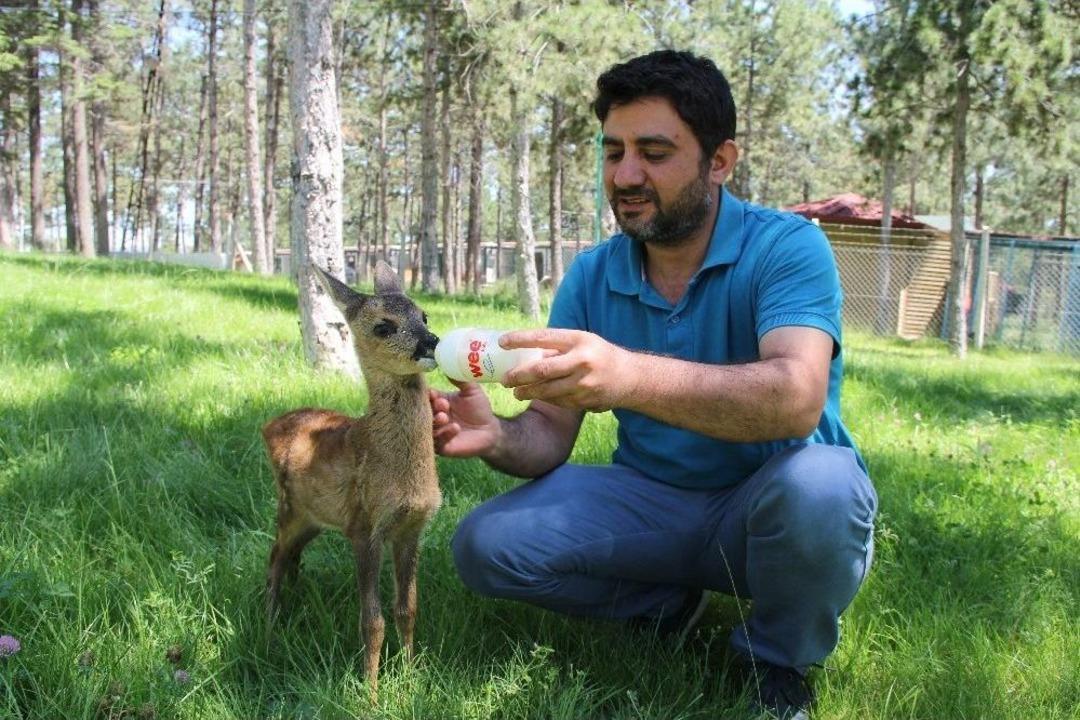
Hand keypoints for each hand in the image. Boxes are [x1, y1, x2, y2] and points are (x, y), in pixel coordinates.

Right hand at [429, 380, 501, 457]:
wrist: (490, 431)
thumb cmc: (480, 409)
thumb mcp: (471, 391)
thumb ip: (460, 379)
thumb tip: (448, 364)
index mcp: (438, 402)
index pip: (426, 397)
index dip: (428, 395)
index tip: (433, 394)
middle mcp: (435, 417)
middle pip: (423, 413)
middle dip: (431, 408)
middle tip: (441, 404)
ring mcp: (437, 432)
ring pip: (428, 428)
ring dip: (436, 422)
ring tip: (445, 417)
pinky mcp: (443, 447)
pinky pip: (438, 443)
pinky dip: (445, 435)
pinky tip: (455, 428)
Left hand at [499, 328, 636, 411]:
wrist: (630, 377)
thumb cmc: (599, 354)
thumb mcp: (582, 342)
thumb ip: (557, 347)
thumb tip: (524, 352)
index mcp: (579, 340)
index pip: (544, 337)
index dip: (521, 340)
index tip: (502, 342)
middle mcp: (582, 361)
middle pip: (542, 370)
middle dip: (519, 376)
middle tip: (504, 379)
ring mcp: (584, 383)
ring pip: (547, 390)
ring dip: (528, 392)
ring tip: (516, 391)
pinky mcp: (585, 401)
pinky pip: (558, 401)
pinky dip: (545, 398)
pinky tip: (537, 396)